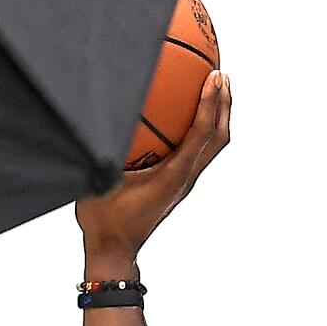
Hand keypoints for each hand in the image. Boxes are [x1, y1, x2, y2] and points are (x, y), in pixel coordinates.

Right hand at [76, 70, 231, 260]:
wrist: (114, 250)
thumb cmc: (105, 218)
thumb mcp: (102, 179)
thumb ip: (106, 150)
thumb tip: (105, 115)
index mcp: (173, 175)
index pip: (201, 134)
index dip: (211, 104)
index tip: (215, 77)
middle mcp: (186, 178)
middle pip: (219, 138)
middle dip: (225, 105)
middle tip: (223, 75)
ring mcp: (185, 182)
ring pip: (213, 146)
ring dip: (218, 116)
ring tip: (215, 89)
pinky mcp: (179, 184)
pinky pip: (198, 151)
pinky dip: (201, 128)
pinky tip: (185, 113)